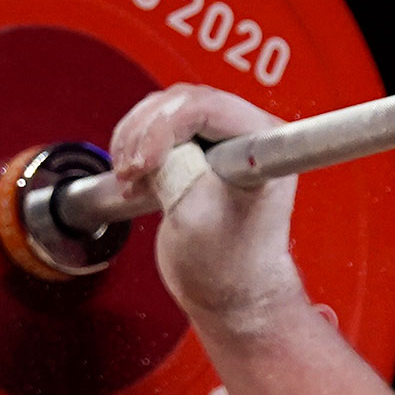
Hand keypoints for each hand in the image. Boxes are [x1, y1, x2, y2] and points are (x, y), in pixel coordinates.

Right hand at [110, 84, 305, 334]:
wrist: (233, 293)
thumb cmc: (231, 267)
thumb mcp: (194, 218)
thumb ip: (176, 170)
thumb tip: (154, 142)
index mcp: (265, 149)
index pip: (206, 107)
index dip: (165, 128)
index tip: (147, 164)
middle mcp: (251, 136)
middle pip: (184, 102)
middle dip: (145, 133)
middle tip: (131, 171)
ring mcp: (227, 141)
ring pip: (168, 109)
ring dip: (136, 138)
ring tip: (130, 177)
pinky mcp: (204, 150)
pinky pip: (162, 126)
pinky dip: (137, 145)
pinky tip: (133, 175)